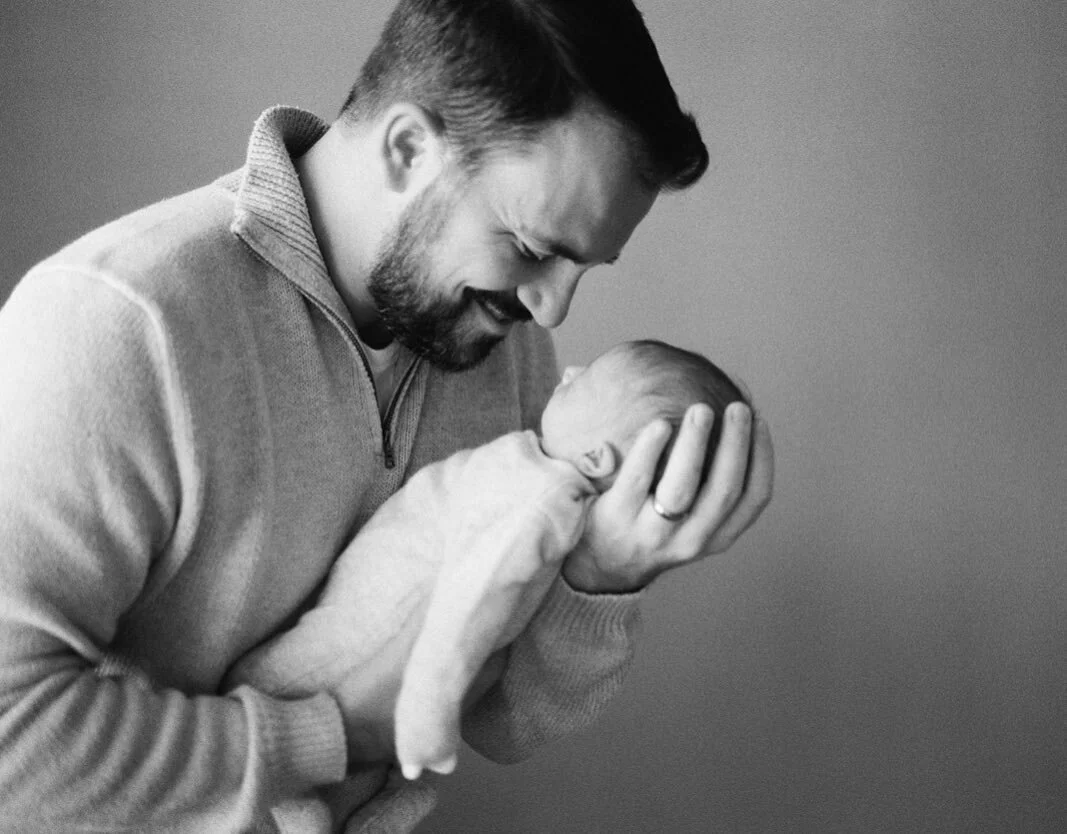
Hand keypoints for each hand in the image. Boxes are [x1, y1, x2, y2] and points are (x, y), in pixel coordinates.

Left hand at [562, 398, 773, 592]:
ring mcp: (652, 534)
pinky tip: (660, 423)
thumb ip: (710, 478)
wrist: (598, 564)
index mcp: (716, 536)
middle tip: (738, 407)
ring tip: (701, 409)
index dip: (763, 457)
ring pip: (682, 488)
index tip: (760, 420)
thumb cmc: (651, 525)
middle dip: (736, 445)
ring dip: (696, 444)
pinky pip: (637, 479)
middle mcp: (690, 541)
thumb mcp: (690, 518)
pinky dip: (651, 449)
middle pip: (724, 491)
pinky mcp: (617, 519)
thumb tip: (726, 410)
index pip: (754, 499)